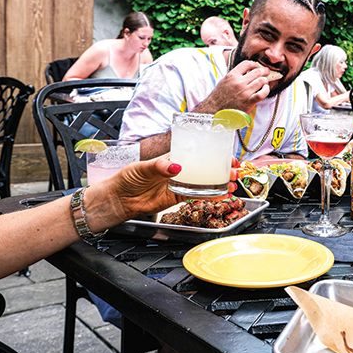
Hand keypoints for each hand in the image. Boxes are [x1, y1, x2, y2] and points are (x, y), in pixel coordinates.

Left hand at [105, 155, 238, 219]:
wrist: (119, 200)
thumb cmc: (127, 178)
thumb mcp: (142, 168)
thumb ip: (159, 167)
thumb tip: (176, 167)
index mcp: (170, 158)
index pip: (195, 153)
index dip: (211, 153)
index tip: (226, 154)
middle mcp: (177, 170)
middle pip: (204, 168)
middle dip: (221, 168)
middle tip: (234, 170)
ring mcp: (178, 184)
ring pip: (204, 182)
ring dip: (219, 182)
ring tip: (231, 182)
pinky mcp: (176, 198)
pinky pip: (196, 196)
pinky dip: (209, 195)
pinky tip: (220, 194)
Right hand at [198, 60, 269, 112]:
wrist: (215, 110)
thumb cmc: (220, 96)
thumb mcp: (225, 81)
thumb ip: (235, 75)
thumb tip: (247, 70)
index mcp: (232, 75)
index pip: (247, 64)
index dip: (255, 64)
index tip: (257, 67)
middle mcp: (239, 82)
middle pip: (257, 71)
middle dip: (264, 71)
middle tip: (266, 72)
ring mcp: (244, 92)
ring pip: (261, 81)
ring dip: (265, 80)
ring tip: (265, 82)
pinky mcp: (249, 102)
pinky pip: (262, 93)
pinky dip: (266, 90)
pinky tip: (265, 89)